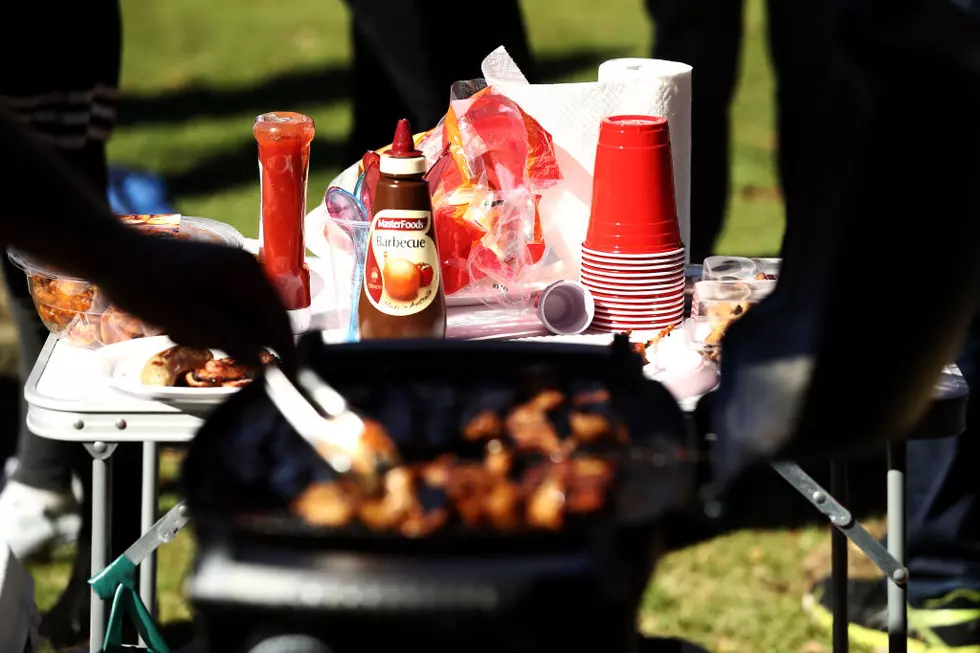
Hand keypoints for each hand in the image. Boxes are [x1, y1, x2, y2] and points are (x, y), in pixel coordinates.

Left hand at [94, 233, 295, 369]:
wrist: (111, 255)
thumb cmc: (147, 284)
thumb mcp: (190, 321)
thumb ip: (232, 341)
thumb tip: (264, 362)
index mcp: (247, 274)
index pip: (280, 319)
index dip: (285, 350)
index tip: (287, 376)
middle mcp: (246, 269)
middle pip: (262, 320)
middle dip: (239, 340)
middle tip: (204, 347)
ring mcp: (232, 272)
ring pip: (243, 318)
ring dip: (219, 335)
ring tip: (181, 330)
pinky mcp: (217, 278)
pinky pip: (227, 311)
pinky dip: (210, 325)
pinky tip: (180, 325)